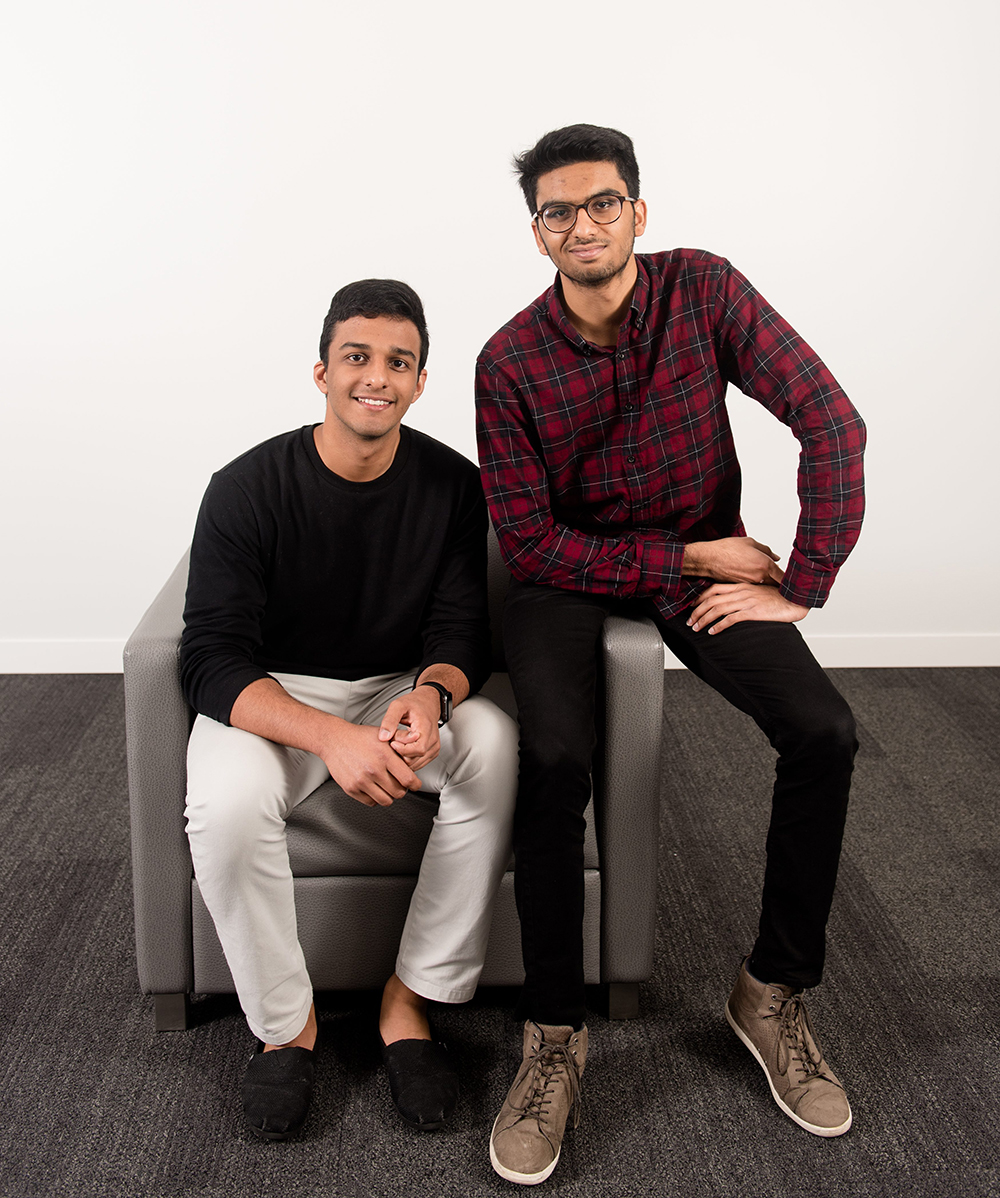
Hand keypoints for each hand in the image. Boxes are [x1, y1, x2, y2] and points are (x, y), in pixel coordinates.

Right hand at [319, 720, 420, 806]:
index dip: (415, 784)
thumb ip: (402, 738)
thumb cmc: (359, 737)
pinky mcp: (351, 789)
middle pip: (398, 792)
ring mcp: (361, 781)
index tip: (415, 784)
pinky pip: (370, 802)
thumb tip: (417, 741)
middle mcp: (373, 770)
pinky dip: (375, 798)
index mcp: (384, 756)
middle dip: (402, 789)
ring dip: (389, 796)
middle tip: (399, 783)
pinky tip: (374, 788)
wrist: (334, 740)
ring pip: (385, 801)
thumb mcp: (383, 734)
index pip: (408, 779)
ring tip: (387, 786)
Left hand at [377, 685, 441, 771]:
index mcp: (427, 728)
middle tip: (394, 739)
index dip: (402, 749)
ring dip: (403, 756)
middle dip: (400, 752)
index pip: (417, 749)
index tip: (392, 742)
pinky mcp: (431, 753)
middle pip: (414, 759)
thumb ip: (389, 720)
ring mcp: (434, 748)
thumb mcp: (398, 706)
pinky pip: (417, 763)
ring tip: (399, 742)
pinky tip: (403, 747)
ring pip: (415, 764)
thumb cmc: (414, 704)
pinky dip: (407, 758)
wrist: (427, 703)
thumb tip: (383, 737)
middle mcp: (433, 740)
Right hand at [682, 537, 783, 584]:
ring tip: (766, 580)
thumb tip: (777, 556)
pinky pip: (753, 587)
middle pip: (775, 584)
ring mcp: (750, 583)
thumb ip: (766, 550)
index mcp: (765, 564)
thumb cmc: (726, 549)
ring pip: (764, 586)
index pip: (783, 576)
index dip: (789, 580)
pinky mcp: (742, 587)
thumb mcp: (750, 543)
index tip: (793, 580)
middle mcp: (759, 576)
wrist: (708, 559)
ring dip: (767, 584)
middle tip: (782, 581)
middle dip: (779, 583)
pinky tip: (752, 579)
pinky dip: (755, 585)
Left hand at [687, 582, 808, 634]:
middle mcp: (742, 592)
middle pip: (712, 599)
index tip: (693, 606)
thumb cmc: (781, 597)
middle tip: (690, 621)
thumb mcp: (761, 591)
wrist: (797, 599)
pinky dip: (719, 625)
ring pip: (717, 609)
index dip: (701, 597)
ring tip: (696, 628)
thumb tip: (735, 602)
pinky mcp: (753, 612)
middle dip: (697, 611)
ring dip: (703, 619)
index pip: (714, 588)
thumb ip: (747, 594)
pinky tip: (713, 632)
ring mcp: (747, 601)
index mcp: (742, 585)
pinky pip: (731, 619)